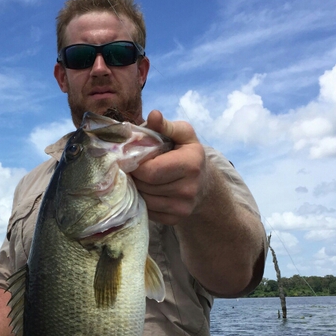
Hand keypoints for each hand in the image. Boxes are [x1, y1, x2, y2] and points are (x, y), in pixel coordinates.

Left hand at [131, 110, 210, 224]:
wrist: (204, 183)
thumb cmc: (187, 153)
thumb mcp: (182, 135)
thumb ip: (166, 126)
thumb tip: (153, 114)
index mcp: (190, 164)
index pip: (150, 170)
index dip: (135, 164)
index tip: (131, 156)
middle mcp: (189, 189)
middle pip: (145, 185)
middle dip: (134, 175)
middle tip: (132, 166)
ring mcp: (182, 208)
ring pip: (144, 199)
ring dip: (137, 188)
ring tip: (140, 177)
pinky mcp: (174, 220)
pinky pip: (147, 211)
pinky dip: (142, 200)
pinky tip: (147, 190)